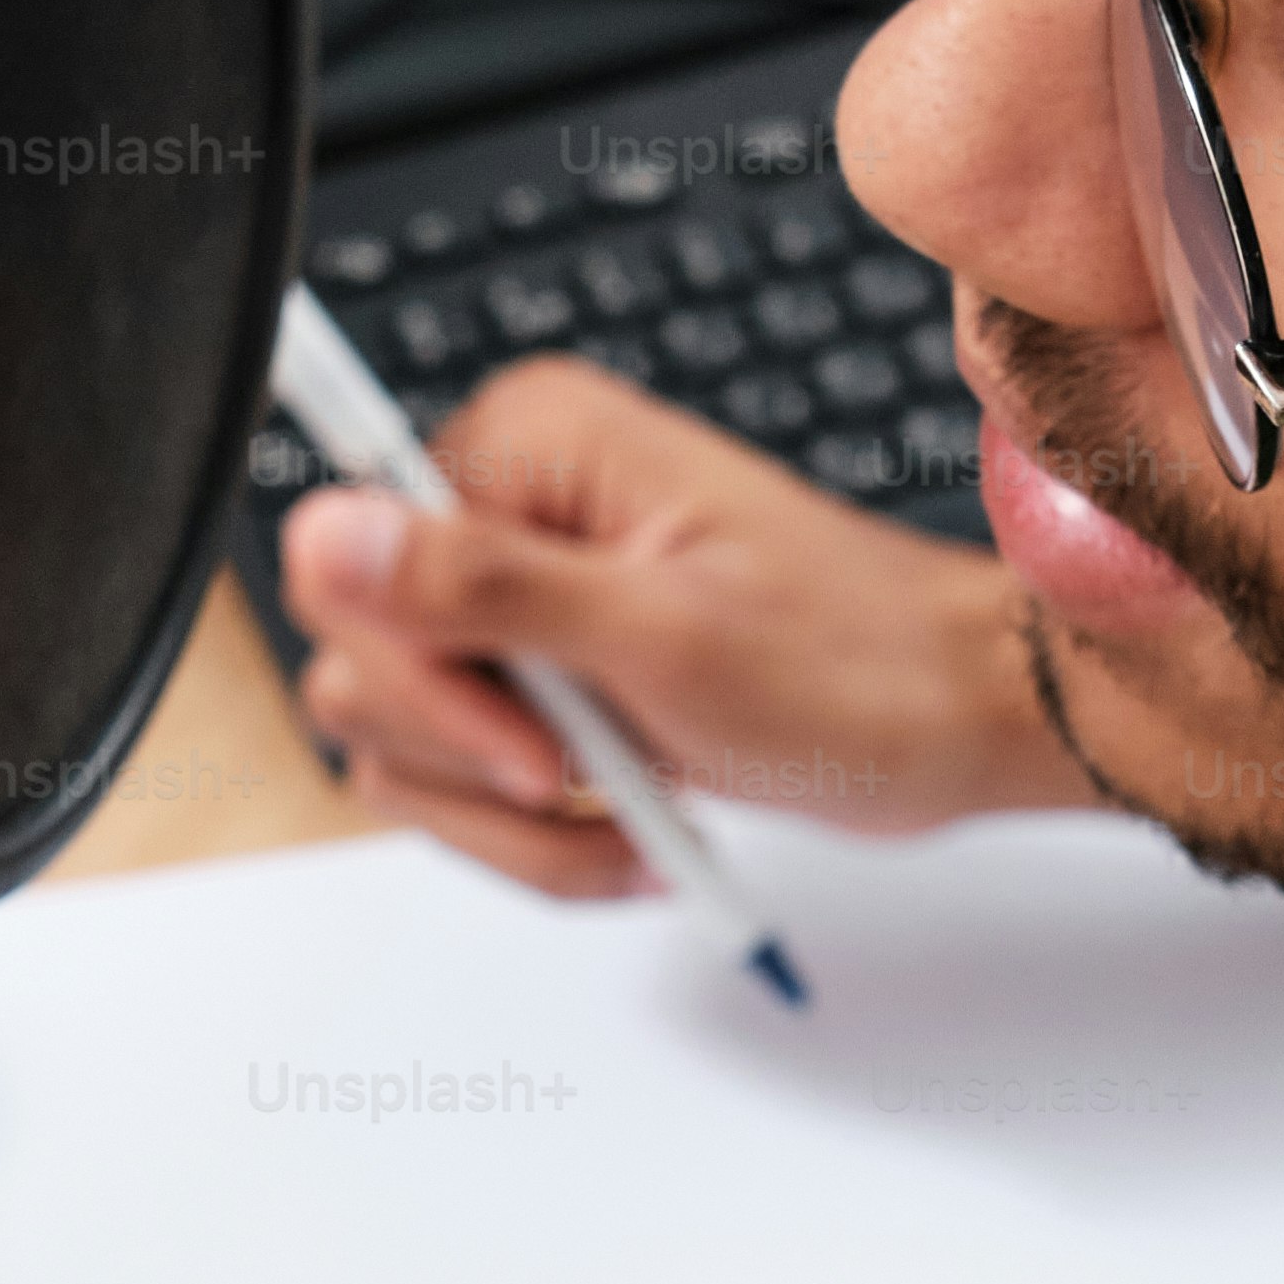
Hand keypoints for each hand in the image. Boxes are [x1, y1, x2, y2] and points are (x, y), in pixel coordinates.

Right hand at [275, 355, 1092, 897]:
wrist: (952, 726)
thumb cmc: (858, 668)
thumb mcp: (665, 635)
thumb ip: (484, 587)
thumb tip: (330, 532)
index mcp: (524, 445)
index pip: (350, 572)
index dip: (432, 686)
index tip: (542, 744)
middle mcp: (502, 507)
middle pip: (363, 672)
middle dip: (485, 763)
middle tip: (605, 772)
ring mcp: (516, 601)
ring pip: (403, 749)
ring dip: (517, 819)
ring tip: (637, 808)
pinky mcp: (537, 680)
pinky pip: (460, 786)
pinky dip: (540, 839)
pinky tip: (632, 829)